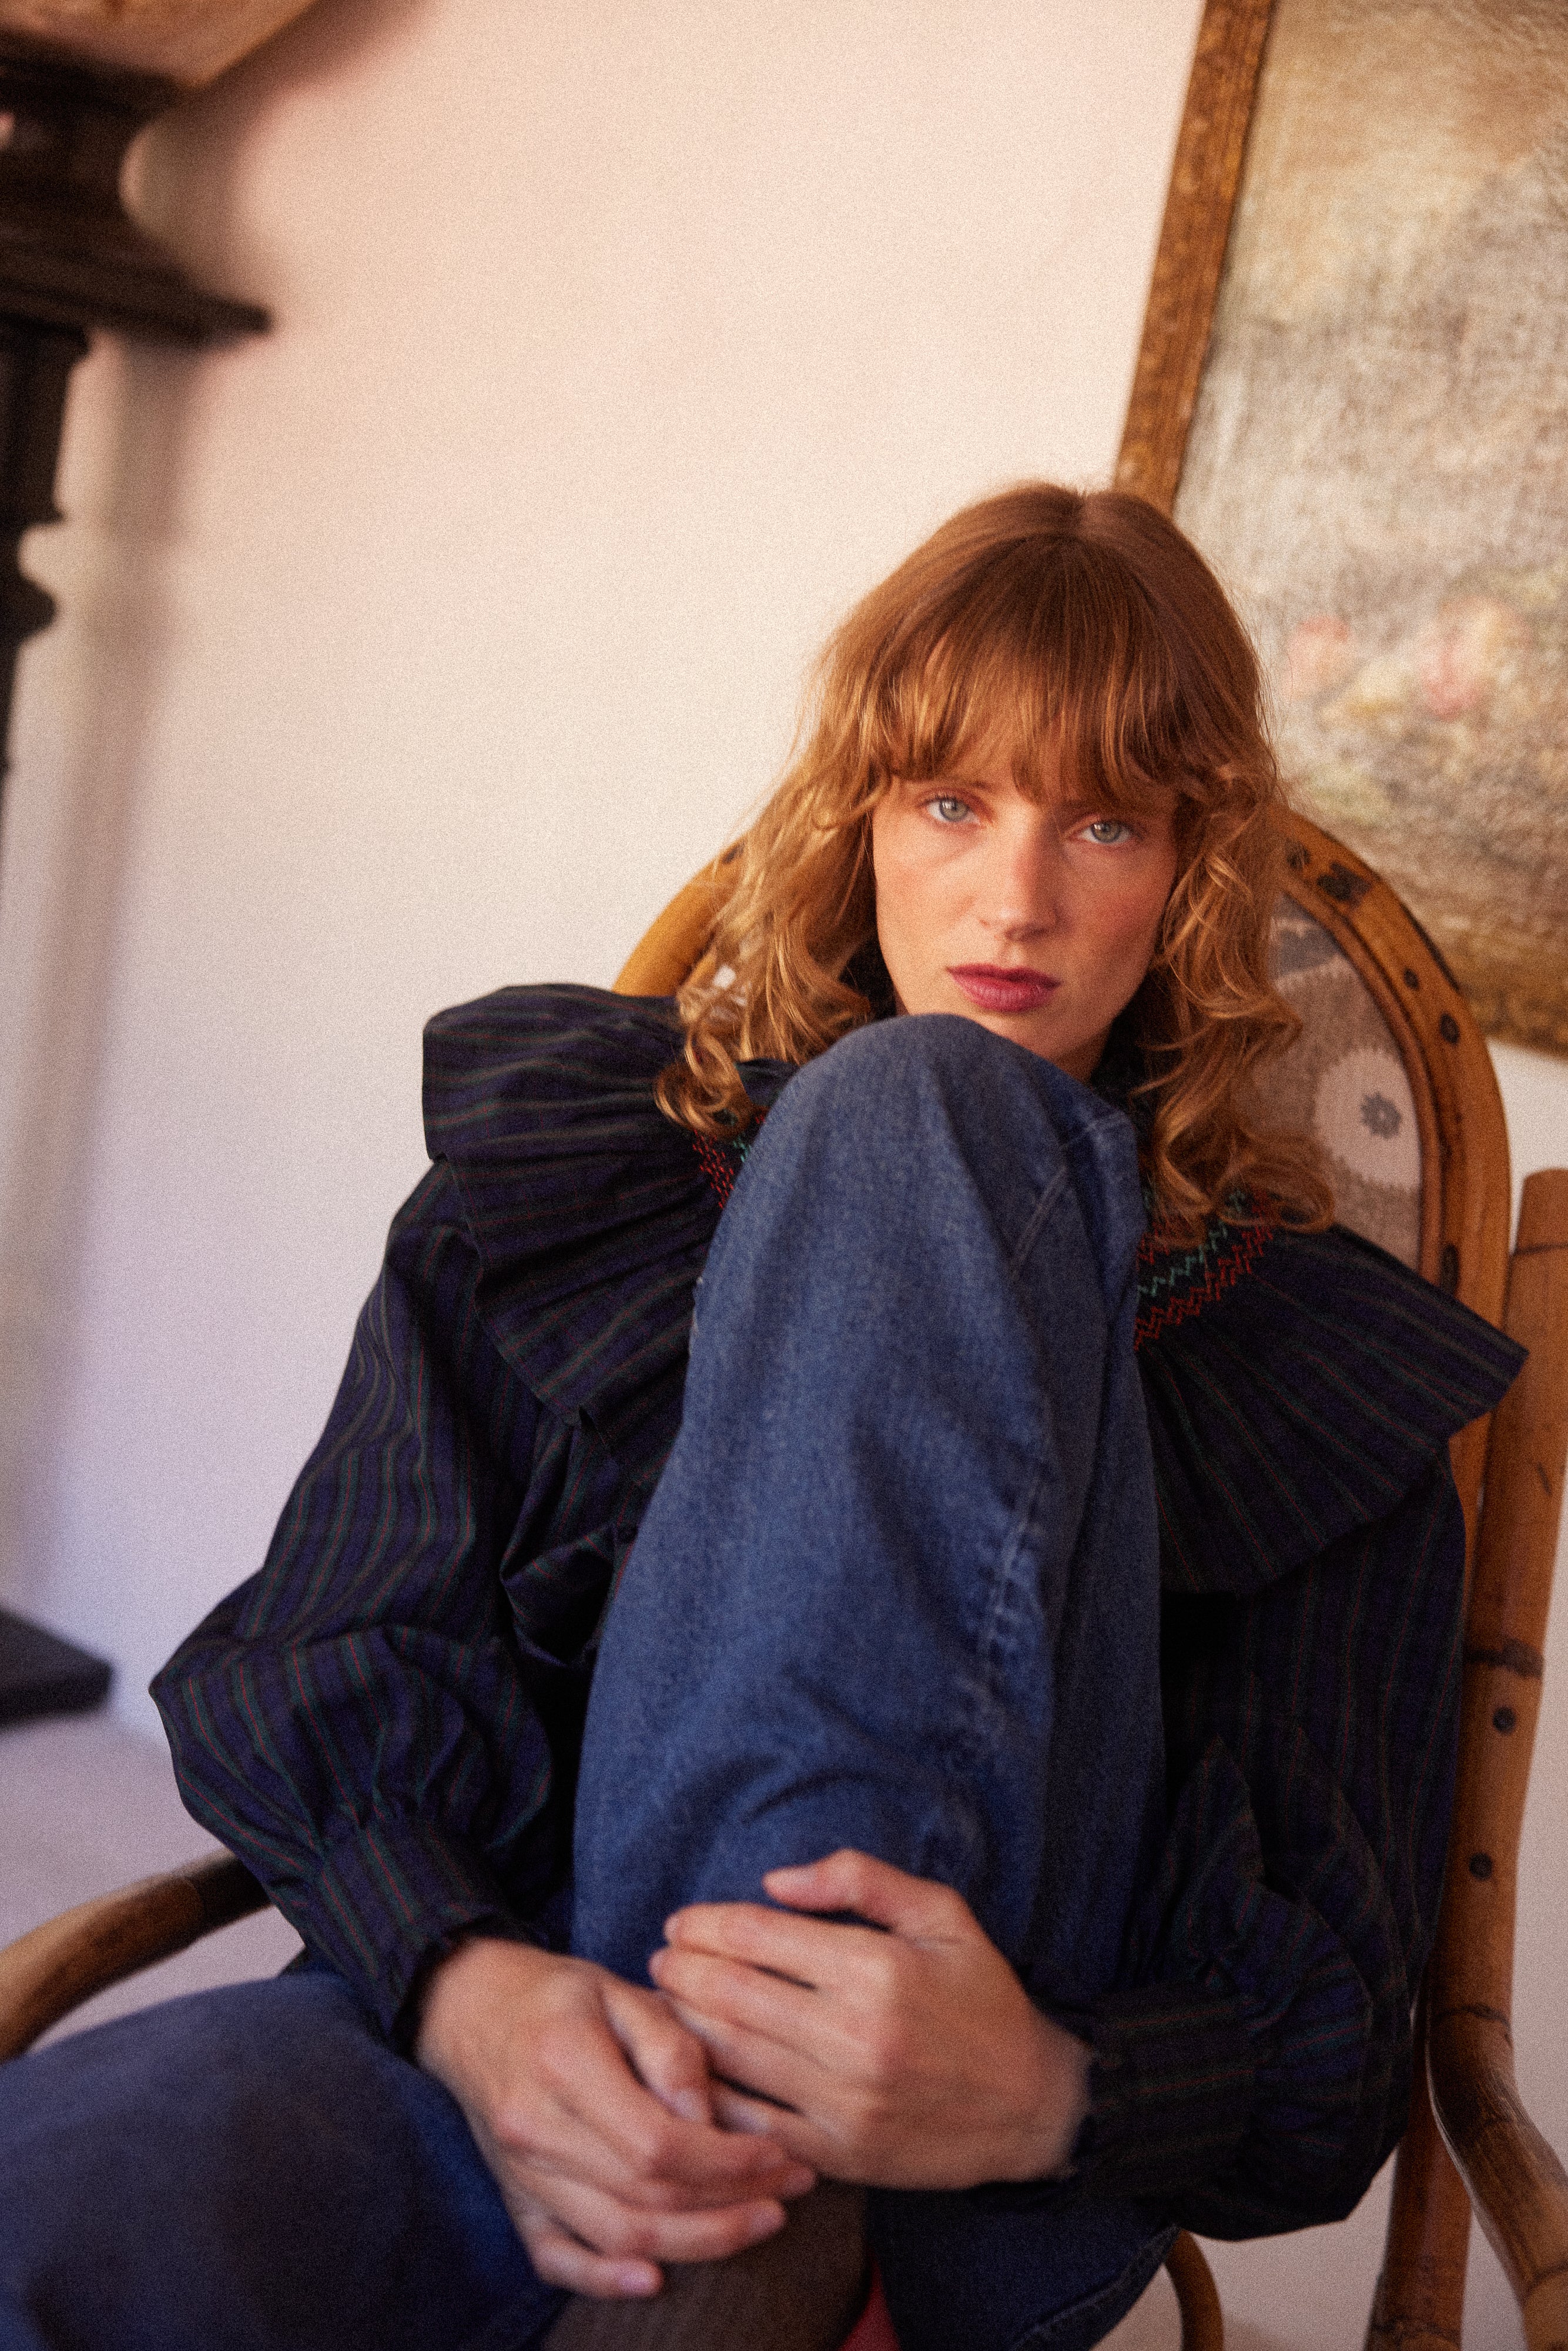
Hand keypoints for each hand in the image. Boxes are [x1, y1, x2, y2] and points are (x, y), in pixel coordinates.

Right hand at [415, 1936, 816, 2297]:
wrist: (472, 2008)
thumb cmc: (558, 1994)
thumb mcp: (621, 1990)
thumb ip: (670, 2048)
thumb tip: (708, 2120)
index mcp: (564, 2064)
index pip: (658, 2142)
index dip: (727, 2160)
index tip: (780, 2153)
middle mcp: (536, 2129)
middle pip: (645, 2197)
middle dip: (729, 2204)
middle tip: (790, 2190)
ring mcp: (521, 2174)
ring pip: (616, 2235)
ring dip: (695, 2242)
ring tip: (759, 2223)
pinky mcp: (515, 2199)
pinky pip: (556, 2258)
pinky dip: (603, 2280)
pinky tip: (656, 2282)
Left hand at [648, 1849, 1090, 2189]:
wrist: (1032, 2105)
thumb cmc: (981, 1998)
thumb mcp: (942, 1915)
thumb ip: (860, 1880)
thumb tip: (775, 1881)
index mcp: (877, 1970)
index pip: (761, 1937)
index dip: (707, 1924)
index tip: (681, 1921)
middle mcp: (855, 2037)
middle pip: (733, 1995)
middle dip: (682, 1970)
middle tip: (660, 1958)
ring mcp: (843, 2102)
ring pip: (732, 2057)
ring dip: (683, 2026)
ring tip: (664, 2002)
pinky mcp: (838, 2153)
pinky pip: (752, 2124)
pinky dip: (713, 2096)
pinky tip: (691, 2072)